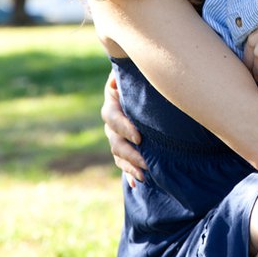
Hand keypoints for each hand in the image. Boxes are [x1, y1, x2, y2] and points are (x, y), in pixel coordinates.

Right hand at [101, 70, 145, 187]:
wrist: (146, 88)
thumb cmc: (144, 76)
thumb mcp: (136, 72)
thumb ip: (130, 73)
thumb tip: (115, 79)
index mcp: (113, 102)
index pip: (112, 117)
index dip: (124, 127)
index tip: (139, 137)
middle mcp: (111, 121)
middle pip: (114, 140)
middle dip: (130, 153)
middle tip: (146, 161)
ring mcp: (116, 136)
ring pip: (118, 154)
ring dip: (130, 165)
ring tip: (145, 175)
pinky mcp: (124, 147)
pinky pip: (123, 163)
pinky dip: (130, 173)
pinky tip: (137, 184)